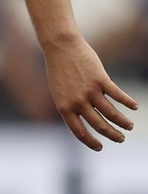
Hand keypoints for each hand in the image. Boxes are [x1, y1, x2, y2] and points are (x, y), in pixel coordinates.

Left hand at [44, 33, 137, 150]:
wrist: (59, 46)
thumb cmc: (59, 70)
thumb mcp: (59, 92)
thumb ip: (70, 106)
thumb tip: (83, 120)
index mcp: (64, 107)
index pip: (79, 131)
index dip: (90, 142)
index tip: (100, 147)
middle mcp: (77, 102)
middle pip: (99, 125)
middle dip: (112, 135)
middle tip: (121, 138)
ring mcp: (89, 91)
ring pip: (112, 113)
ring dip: (123, 122)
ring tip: (129, 126)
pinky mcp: (100, 79)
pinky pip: (118, 95)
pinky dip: (127, 102)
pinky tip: (134, 106)